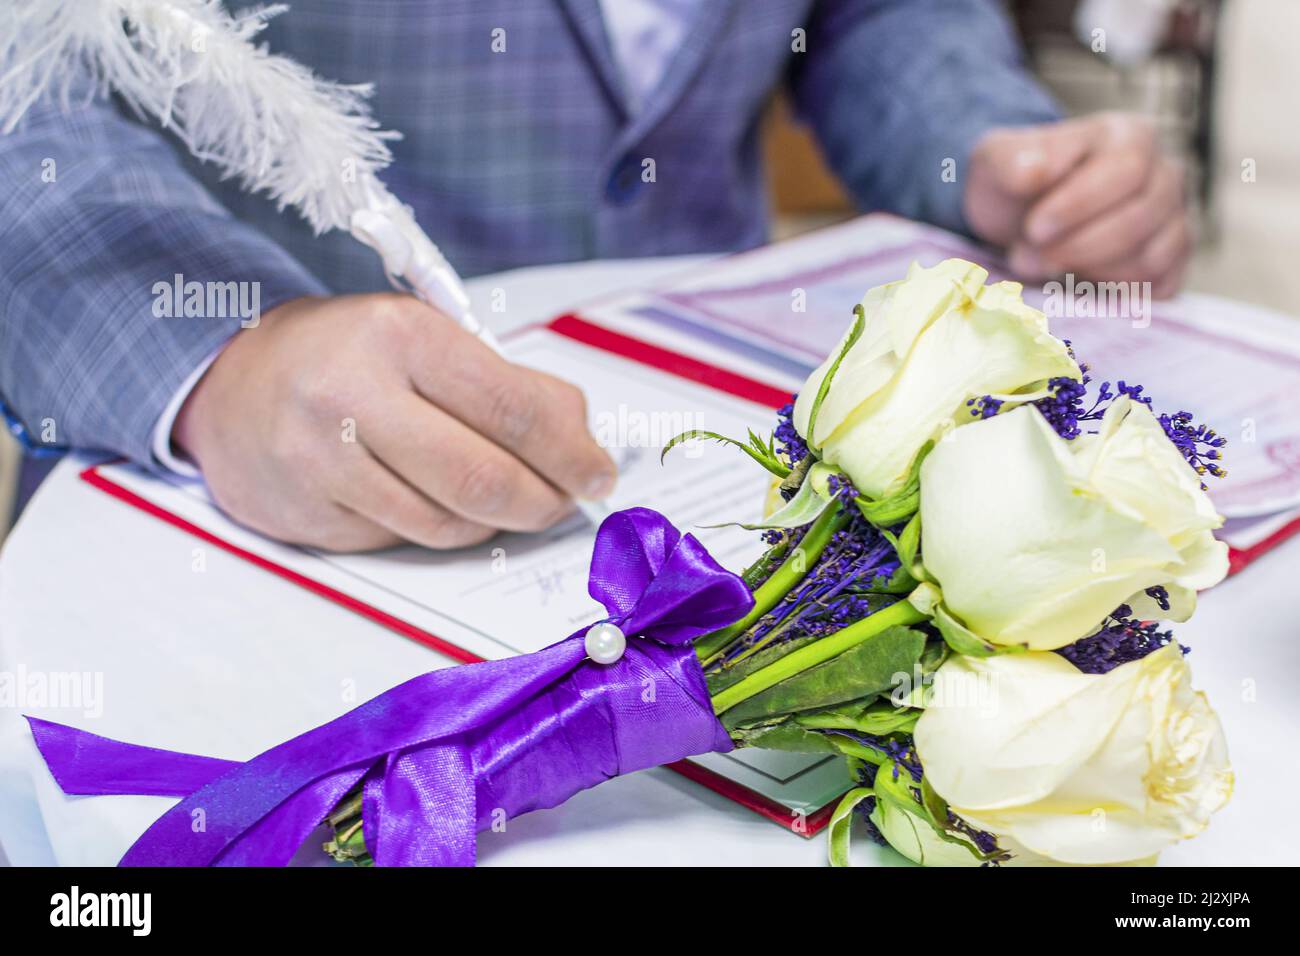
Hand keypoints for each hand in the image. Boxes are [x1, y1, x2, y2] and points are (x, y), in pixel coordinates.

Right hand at [173, 294, 617, 550]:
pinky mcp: (306, 516)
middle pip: (483, 480)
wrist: (230, 382)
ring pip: (446, 524)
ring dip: (496, 522)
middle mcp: (351, 397)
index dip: (571, 453)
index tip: (599, 474)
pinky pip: (402, 542)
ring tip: (507, 501)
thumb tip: (580, 441)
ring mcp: (320, 463)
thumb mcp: (424, 338)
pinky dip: (440, 530)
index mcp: (398, 336)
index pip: (512, 409)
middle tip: (566, 502)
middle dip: (544, 502)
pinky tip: (441, 504)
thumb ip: (505, 384)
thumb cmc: (347, 356)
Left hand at [964, 112, 1191, 298]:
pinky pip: (1160, 284)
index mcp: (1131, 136)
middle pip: (1140, 218)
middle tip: (1028, 256)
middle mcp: (1165, 174)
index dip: (1079, 205)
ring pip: (1151, 257)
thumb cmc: (1017, 182)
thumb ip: (1011, 160)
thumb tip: (1033, 171)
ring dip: (1089, 271)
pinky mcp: (1172, 261)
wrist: (1022, 214)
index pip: (1127, 170)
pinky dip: (1114, 292)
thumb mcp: (999, 160)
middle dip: (1077, 246)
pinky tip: (1076, 280)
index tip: (1034, 228)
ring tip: (1045, 264)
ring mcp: (1173, 219)